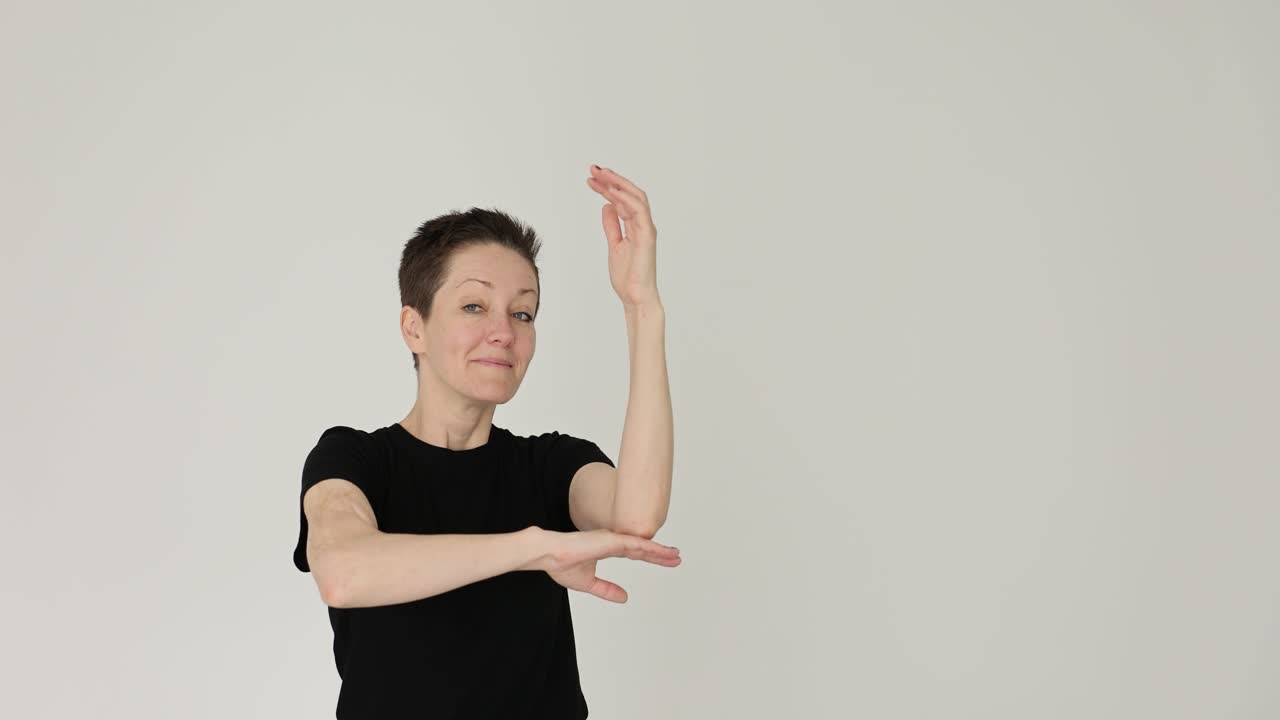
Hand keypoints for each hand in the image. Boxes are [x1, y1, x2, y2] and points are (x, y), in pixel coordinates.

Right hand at [531, 527, 681, 602]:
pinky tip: (662, 552)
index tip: (666, 560)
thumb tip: (624, 598)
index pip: (635, 553)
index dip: (651, 557)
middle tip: (677, 557)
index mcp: (607, 548)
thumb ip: (606, 589)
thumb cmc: (561, 564)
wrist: (548, 554)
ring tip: (675, 555)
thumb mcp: (589, 583)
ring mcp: (612, 540)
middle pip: (643, 548)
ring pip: (642, 545)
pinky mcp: (610, 540)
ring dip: (660, 551)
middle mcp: (612, 541)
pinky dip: (650, 548)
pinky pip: (634, 544)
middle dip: (661, 554)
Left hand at [586, 165, 660, 307]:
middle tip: (594, 169)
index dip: (607, 187)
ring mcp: (646, 228)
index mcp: (635, 226)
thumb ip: (612, 225)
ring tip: (601, 175)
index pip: (622, 199)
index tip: (592, 178)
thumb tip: (607, 206)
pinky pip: (639, 211)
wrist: (635, 296)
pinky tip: (611, 191)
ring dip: (618, 183)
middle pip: (629, 193)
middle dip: (612, 179)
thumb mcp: (614, 245)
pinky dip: (625, 198)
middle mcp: (643, 224)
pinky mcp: (647, 236)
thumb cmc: (628, 276)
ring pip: (636, 197)